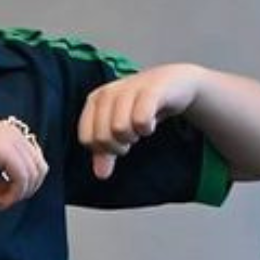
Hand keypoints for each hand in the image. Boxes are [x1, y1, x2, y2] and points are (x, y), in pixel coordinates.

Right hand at [0, 110, 48, 208]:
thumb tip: (3, 203)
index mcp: (11, 135)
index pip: (36, 163)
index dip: (25, 183)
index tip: (5, 194)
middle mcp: (16, 135)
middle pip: (40, 170)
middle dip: (26, 190)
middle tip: (4, 200)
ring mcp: (12, 141)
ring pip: (34, 176)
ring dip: (19, 194)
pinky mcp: (5, 150)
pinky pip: (22, 179)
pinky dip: (14, 195)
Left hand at [78, 64, 201, 179]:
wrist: (174, 84)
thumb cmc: (142, 107)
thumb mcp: (120, 130)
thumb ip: (107, 152)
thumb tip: (101, 175)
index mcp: (95, 100)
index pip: (86, 139)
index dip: (102, 150)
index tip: (117, 143)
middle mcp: (108, 93)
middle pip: (102, 138)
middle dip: (119, 146)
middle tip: (132, 136)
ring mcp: (127, 89)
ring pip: (119, 129)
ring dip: (134, 136)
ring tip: (141, 127)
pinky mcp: (149, 91)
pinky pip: (140, 120)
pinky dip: (147, 128)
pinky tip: (152, 121)